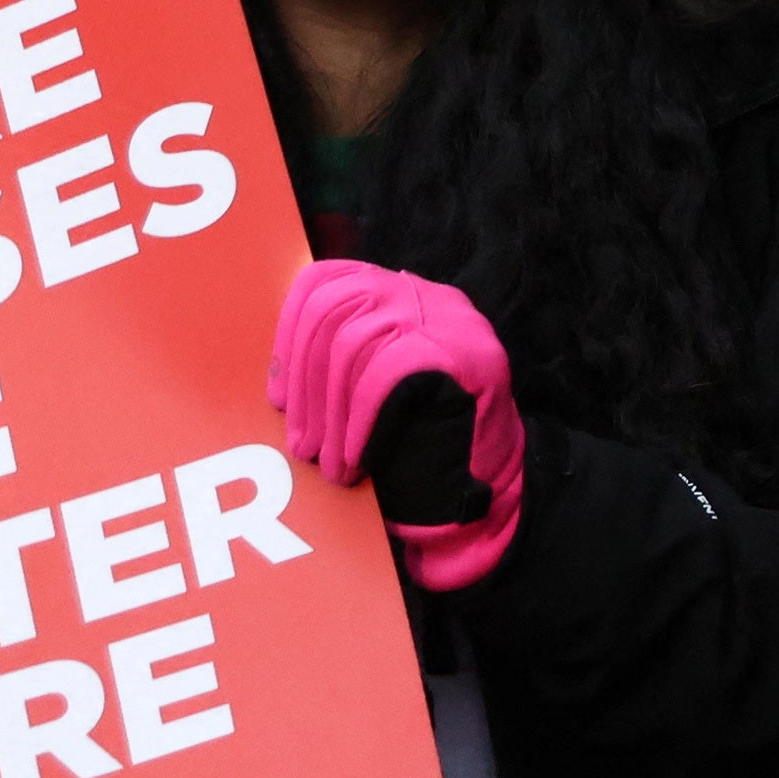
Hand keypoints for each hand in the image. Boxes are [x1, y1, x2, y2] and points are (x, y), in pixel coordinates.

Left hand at [268, 260, 528, 587]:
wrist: (500, 497)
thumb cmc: (427, 454)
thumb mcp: (377, 397)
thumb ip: (340, 366)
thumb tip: (278, 375)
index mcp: (404, 298)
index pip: (328, 280)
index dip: (289, 336)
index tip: (278, 396)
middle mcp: (429, 297)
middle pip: (334, 307)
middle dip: (303, 381)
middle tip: (300, 445)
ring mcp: (450, 322)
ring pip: (353, 341)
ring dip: (328, 412)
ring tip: (329, 464)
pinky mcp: (465, 355)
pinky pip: (384, 375)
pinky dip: (358, 423)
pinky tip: (356, 460)